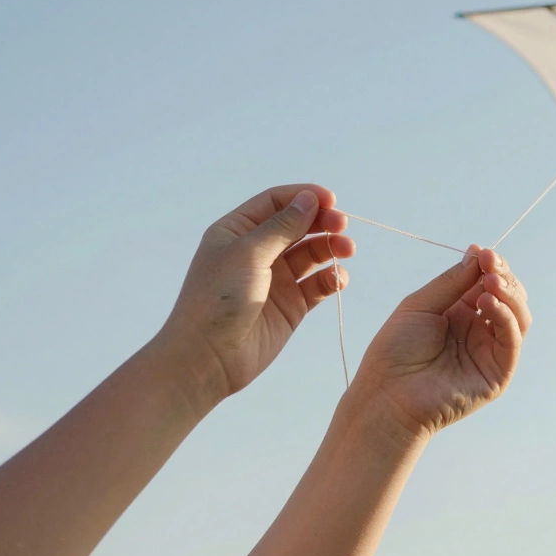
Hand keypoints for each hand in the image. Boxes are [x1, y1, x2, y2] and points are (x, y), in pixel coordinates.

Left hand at [162, 184, 355, 396]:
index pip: (275, 203)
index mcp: (238, 232)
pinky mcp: (291, 306)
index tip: (331, 200)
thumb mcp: (248, 253)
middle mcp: (258, 252)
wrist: (208, 358)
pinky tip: (337, 279)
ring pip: (312, 254)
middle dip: (322, 222)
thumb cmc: (218, 298)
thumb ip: (282, 226)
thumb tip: (309, 199)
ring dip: (331, 248)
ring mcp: (276, 279)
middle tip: (342, 225)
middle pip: (298, 226)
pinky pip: (318, 285)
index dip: (304, 197)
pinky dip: (331, 279)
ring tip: (347, 249)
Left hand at [353, 245, 530, 437]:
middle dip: (503, 276)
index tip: (484, 253)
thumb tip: (479, 252)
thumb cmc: (395, 351)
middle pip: (508, 296)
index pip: (488, 282)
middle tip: (491, 263)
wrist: (387, 394)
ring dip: (510, 294)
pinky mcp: (498, 373)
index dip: (491, 266)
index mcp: (459, 312)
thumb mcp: (421, 304)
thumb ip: (453, 282)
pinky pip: (512, 339)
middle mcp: (478, 330)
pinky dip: (506, 316)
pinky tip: (488, 303)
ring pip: (518, 316)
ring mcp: (489, 351)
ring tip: (491, 282)